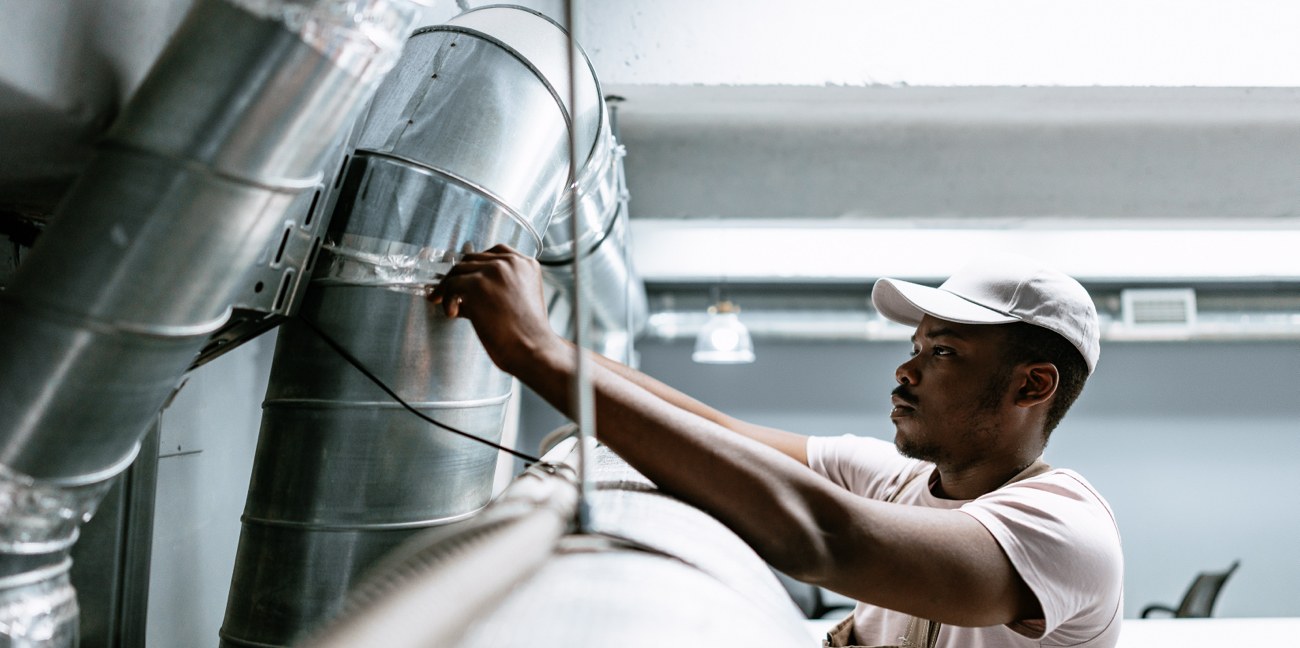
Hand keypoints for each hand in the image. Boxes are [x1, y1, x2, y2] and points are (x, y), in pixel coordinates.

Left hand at [427, 244, 561, 373]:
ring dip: (449, 288)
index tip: (468, 277)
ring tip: (450, 308)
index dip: (477, 266)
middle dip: (460, 276)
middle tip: (449, 294)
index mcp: (525, 264)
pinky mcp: (477, 284)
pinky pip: (452, 285)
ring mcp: (494, 270)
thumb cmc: (526, 333)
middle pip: (473, 259)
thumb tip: (464, 293)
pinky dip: (447, 299)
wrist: (532, 348)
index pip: (494, 252)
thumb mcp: (520, 299)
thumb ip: (498, 287)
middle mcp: (511, 262)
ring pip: (459, 270)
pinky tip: (452, 313)